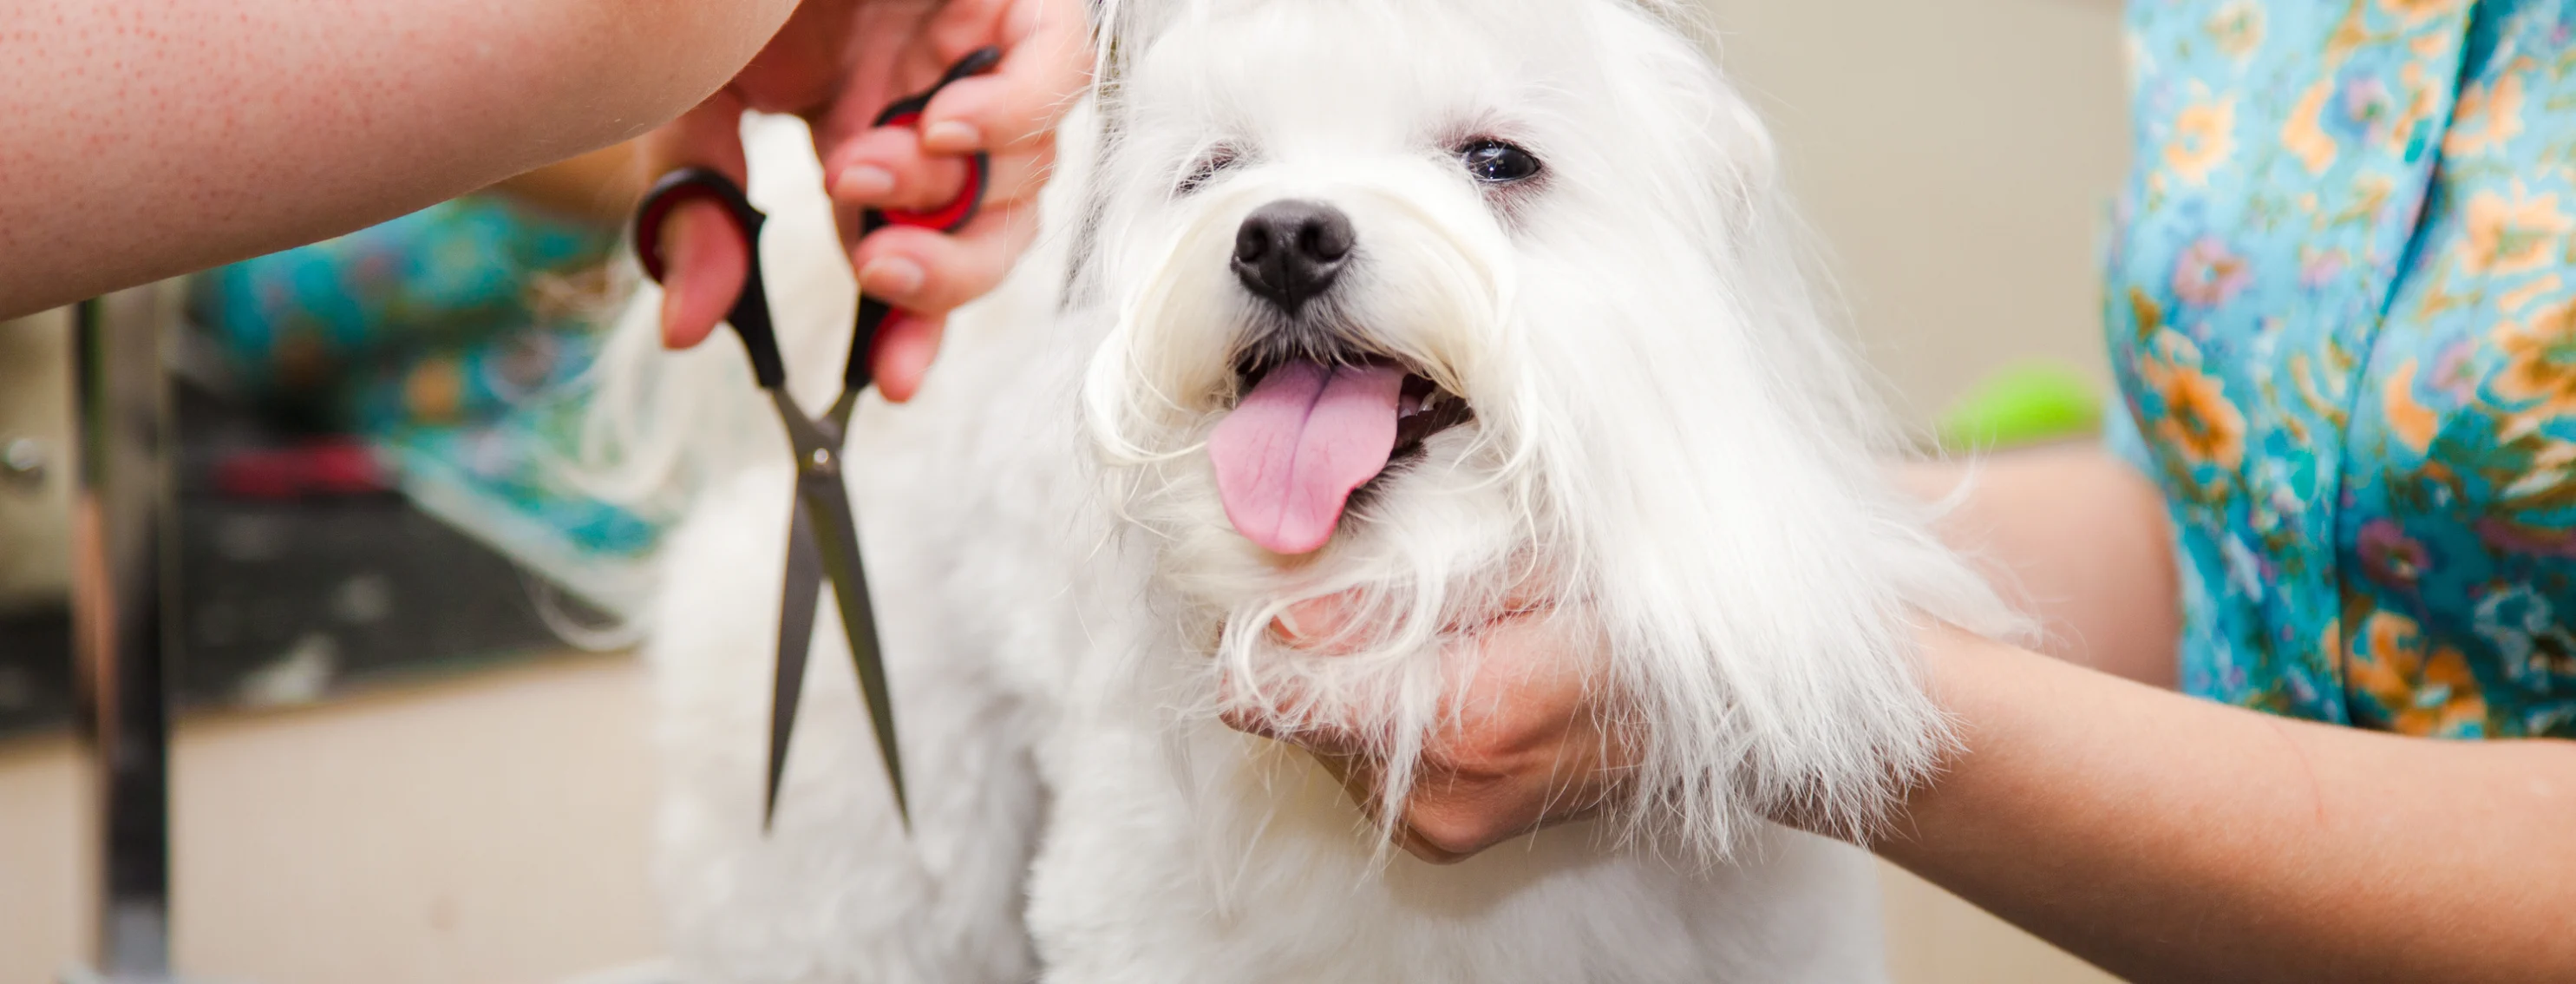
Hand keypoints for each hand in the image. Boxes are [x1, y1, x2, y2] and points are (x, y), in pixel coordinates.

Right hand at [640, 0, 1087, 401]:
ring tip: (862, 168)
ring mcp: (982, 47)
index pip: (917, 254)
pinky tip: (944, 126)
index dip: (911, 328)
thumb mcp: (693, 100)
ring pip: (1023, 167)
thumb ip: (697, 211)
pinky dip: (1009, 111)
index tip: (884, 383)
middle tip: (878, 271)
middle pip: (990, 232)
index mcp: (871, 136)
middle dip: (942, 274)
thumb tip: (686, 327)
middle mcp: (937, 102)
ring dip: (941, 191)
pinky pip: (1056, 70)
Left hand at [1225, 593, 1637, 863]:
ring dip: (1331, 673)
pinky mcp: (1437, 836)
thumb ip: (1403, 580)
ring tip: (1407, 624)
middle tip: (1348, 572)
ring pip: (1311, 733)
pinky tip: (1426, 669)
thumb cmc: (1639, 622)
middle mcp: (1435, 795)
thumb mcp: (1530, 560)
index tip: (1266, 561)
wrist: (1720, 727)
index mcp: (1462, 721)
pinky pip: (1351, 759)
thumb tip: (1286, 588)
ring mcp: (1434, 826)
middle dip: (1298, 636)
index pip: (1279, 686)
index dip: (1255, 613)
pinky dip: (1364, 709)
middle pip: (1286, 707)